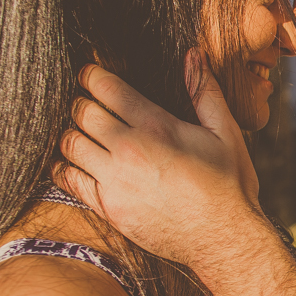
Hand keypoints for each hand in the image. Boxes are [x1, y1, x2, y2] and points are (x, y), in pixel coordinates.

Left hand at [57, 52, 260, 267]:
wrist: (225, 240)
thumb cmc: (229, 187)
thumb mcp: (225, 134)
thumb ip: (205, 92)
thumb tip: (193, 55)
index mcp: (157, 127)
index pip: (105, 87)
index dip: (92, 74)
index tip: (91, 74)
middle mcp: (130, 151)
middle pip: (80, 112)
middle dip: (81, 103)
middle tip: (89, 104)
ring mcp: (115, 182)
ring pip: (69, 144)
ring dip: (73, 134)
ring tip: (85, 134)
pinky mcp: (109, 209)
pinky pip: (68, 180)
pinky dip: (65, 167)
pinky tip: (77, 162)